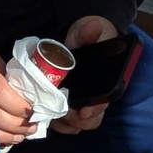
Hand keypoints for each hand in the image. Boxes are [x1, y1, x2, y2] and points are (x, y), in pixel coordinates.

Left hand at [52, 15, 118, 134]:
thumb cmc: (86, 36)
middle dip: (76, 121)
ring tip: (52, 114)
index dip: (94, 111)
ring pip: (76, 125)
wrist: (79, 38)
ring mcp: (81, 103)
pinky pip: (64, 123)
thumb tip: (94, 26)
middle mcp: (95, 97)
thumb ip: (88, 32)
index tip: (83, 111)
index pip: (102, 104)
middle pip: (90, 121)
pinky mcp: (68, 106)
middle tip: (63, 113)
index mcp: (105, 82)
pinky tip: (46, 114)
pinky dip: (56, 123)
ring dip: (64, 124)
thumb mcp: (87, 31)